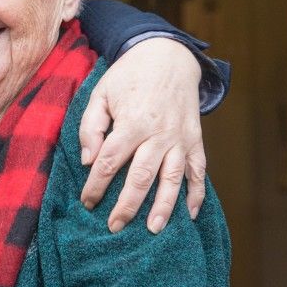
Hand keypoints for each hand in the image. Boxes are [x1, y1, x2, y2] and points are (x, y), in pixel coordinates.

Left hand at [78, 38, 206, 233]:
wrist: (168, 56)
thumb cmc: (128, 77)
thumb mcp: (100, 93)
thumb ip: (91, 127)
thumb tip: (88, 161)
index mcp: (131, 122)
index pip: (108, 162)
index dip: (96, 185)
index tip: (87, 202)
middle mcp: (158, 134)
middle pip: (141, 177)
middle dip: (127, 205)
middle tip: (114, 226)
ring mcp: (181, 138)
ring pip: (173, 179)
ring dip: (164, 206)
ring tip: (154, 230)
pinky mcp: (195, 139)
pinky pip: (198, 170)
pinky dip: (196, 193)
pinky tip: (190, 214)